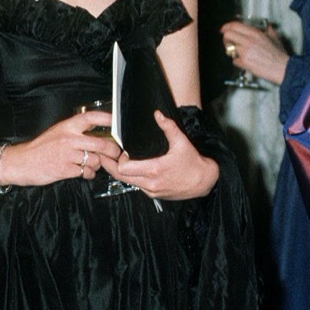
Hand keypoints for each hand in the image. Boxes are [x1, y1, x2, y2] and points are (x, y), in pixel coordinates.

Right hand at [0, 109, 123, 186]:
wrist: (19, 162)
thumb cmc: (40, 148)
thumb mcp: (57, 132)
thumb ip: (76, 131)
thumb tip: (98, 132)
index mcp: (67, 127)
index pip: (91, 117)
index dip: (107, 118)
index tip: (117, 122)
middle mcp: (69, 139)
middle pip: (101, 143)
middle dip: (112, 151)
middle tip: (116, 154)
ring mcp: (67, 155)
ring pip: (95, 160)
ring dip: (97, 164)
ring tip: (92, 165)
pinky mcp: (64, 169)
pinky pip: (86, 172)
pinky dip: (88, 174)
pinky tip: (84, 172)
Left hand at [99, 111, 219, 200]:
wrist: (203, 181)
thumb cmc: (193, 163)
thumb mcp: (182, 142)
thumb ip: (168, 127)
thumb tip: (158, 114)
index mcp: (154, 170)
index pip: (123, 168)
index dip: (119, 159)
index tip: (123, 151)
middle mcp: (150, 183)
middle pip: (119, 177)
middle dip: (110, 166)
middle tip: (105, 156)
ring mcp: (151, 191)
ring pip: (127, 183)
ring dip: (122, 173)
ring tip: (120, 162)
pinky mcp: (154, 195)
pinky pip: (137, 187)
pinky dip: (133, 178)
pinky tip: (135, 170)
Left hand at [220, 20, 287, 84]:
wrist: (282, 67)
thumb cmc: (279, 55)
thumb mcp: (275, 38)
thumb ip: (269, 30)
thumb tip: (267, 27)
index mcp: (255, 33)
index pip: (235, 25)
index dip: (226, 27)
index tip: (224, 29)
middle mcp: (249, 40)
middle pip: (228, 35)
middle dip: (226, 39)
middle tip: (229, 43)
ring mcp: (245, 51)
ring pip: (229, 48)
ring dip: (231, 52)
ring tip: (238, 54)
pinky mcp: (244, 62)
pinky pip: (234, 61)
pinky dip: (238, 62)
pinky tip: (245, 62)